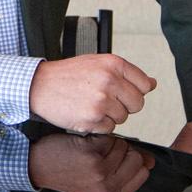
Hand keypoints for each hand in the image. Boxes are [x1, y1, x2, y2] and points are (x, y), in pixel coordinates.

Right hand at [28, 55, 156, 133]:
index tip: (122, 92)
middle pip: (137, 104)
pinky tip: (85, 113)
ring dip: (110, 116)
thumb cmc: (67, 75)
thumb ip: (125, 73)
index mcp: (113, 64)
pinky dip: (99, 125)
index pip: (144, 84)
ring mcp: (101, 101)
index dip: (134, 91)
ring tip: (92, 105)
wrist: (40, 86)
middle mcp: (109, 80)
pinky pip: (109, 128)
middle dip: (124, 105)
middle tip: (105, 101)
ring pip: (123, 118)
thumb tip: (152, 84)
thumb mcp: (97, 63)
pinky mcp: (92, 119)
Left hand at [28, 133, 154, 191]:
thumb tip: (151, 161)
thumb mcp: (98, 181)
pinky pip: (108, 137)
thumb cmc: (68, 171)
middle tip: (100, 154)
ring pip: (122, 145)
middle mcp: (107, 188)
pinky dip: (97, 136)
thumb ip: (125, 172)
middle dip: (122, 150)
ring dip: (107, 142)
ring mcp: (99, 172)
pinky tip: (82, 144)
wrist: (38, 166)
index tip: (117, 157)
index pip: (143, 173)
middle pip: (136, 158)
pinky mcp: (90, 155)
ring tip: (88, 150)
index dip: (133, 160)